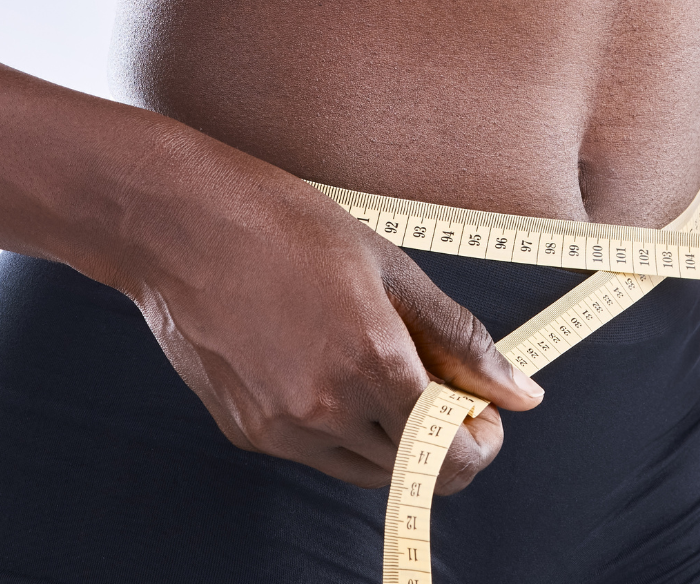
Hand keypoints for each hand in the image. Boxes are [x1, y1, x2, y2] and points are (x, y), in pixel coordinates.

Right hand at [103, 128, 544, 491]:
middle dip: (438, 438)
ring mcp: (281, 429)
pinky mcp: (246, 432)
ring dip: (388, 437)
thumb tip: (521, 392)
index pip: (454, 458)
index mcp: (373, 364)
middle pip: (413, 473)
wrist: (178, 226)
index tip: (478, 408)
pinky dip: (336, 427)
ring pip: (364, 469)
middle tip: (433, 383)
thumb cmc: (283, 227)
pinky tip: (321, 364)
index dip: (480, 439)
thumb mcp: (390, 267)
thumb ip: (460, 339)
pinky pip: (314, 453)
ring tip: (372, 366)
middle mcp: (326, 411)